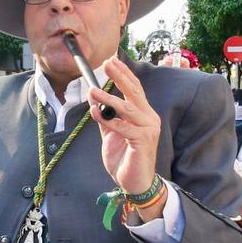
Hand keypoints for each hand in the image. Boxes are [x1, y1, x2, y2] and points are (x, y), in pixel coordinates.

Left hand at [89, 59, 161, 197]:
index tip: (111, 60)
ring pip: (127, 108)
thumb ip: (104, 116)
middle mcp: (149, 118)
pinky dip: (108, 119)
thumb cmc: (124, 158)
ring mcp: (148, 129)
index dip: (123, 74)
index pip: (135, 89)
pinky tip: (95, 113)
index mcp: (143, 114)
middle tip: (107, 62)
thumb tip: (93, 95)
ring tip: (92, 89)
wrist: (134, 182)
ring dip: (107, 98)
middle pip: (134, 92)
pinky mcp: (142, 141)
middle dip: (120, 76)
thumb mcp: (110, 133)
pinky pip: (123, 126)